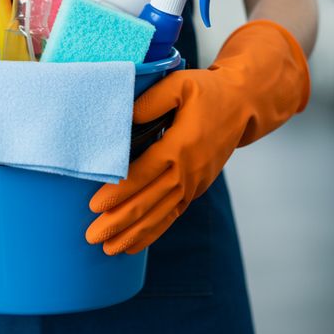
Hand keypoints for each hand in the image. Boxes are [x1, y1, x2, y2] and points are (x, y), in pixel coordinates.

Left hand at [85, 20, 308, 254]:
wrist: (242, 105)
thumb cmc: (207, 92)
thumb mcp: (179, 85)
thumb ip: (150, 101)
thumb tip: (123, 118)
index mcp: (181, 145)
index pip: (144, 173)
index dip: (119, 191)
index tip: (94, 205)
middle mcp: (188, 170)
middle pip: (149, 201)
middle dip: (119, 221)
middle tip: (92, 236)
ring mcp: (194, 182)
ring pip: (160, 214)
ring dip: (133, 233)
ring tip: (107, 248)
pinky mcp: (195, 188)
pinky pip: (172, 214)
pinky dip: (152, 232)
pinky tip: (132, 245)